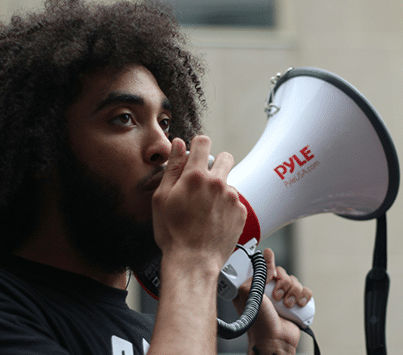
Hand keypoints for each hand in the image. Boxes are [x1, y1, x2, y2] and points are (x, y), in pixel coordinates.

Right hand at [152, 136, 245, 268]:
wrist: (194, 261)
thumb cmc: (174, 234)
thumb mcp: (162, 198)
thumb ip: (172, 167)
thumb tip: (178, 144)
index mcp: (196, 177)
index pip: (203, 142)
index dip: (198, 145)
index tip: (196, 153)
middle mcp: (218, 183)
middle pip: (225, 157)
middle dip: (216, 163)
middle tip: (205, 180)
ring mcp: (232, 198)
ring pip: (229, 182)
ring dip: (219, 189)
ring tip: (205, 209)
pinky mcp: (241, 211)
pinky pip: (235, 201)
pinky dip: (226, 206)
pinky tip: (213, 219)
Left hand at [234, 248, 312, 354]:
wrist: (275, 340)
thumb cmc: (259, 322)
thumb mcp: (250, 294)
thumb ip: (256, 273)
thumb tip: (266, 258)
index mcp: (256, 286)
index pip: (265, 266)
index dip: (270, 267)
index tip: (272, 274)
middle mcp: (270, 290)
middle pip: (283, 272)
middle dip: (283, 283)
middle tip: (277, 296)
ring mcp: (284, 296)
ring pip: (295, 281)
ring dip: (292, 292)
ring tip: (286, 305)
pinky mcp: (297, 303)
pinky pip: (306, 291)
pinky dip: (303, 296)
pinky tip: (297, 305)